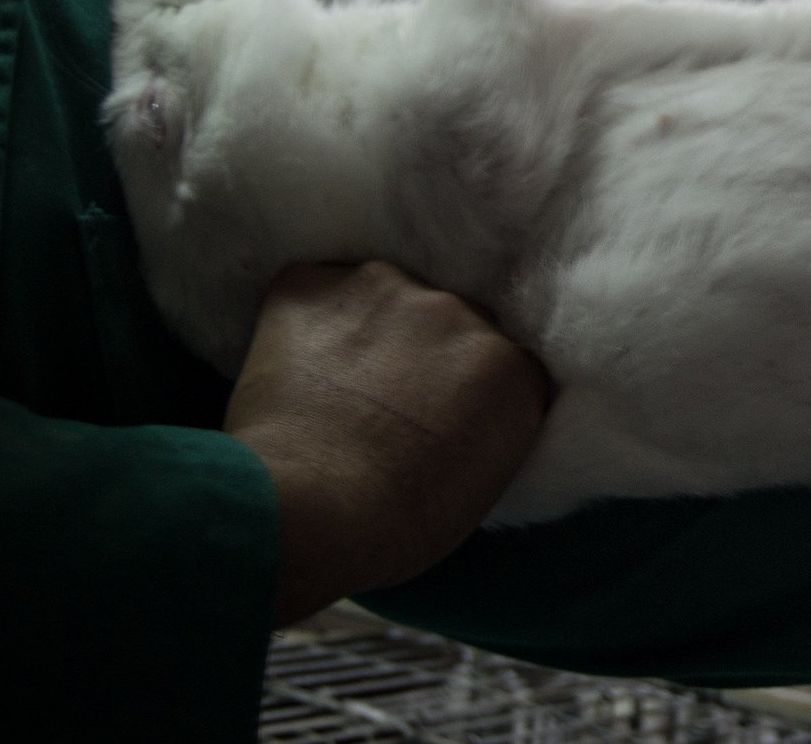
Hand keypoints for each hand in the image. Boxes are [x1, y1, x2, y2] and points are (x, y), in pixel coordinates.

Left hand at [223, 263, 551, 625]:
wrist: (306, 512)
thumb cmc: (399, 526)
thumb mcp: (483, 484)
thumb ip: (489, 425)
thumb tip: (461, 411)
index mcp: (514, 368)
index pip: (504, 361)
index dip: (469, 388)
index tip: (444, 417)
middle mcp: (464, 312)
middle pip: (449, 322)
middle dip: (425, 353)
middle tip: (388, 404)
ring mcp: (389, 288)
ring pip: (385, 300)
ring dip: (371, 332)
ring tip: (337, 386)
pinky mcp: (317, 284)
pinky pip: (317, 292)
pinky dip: (310, 325)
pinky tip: (296, 369)